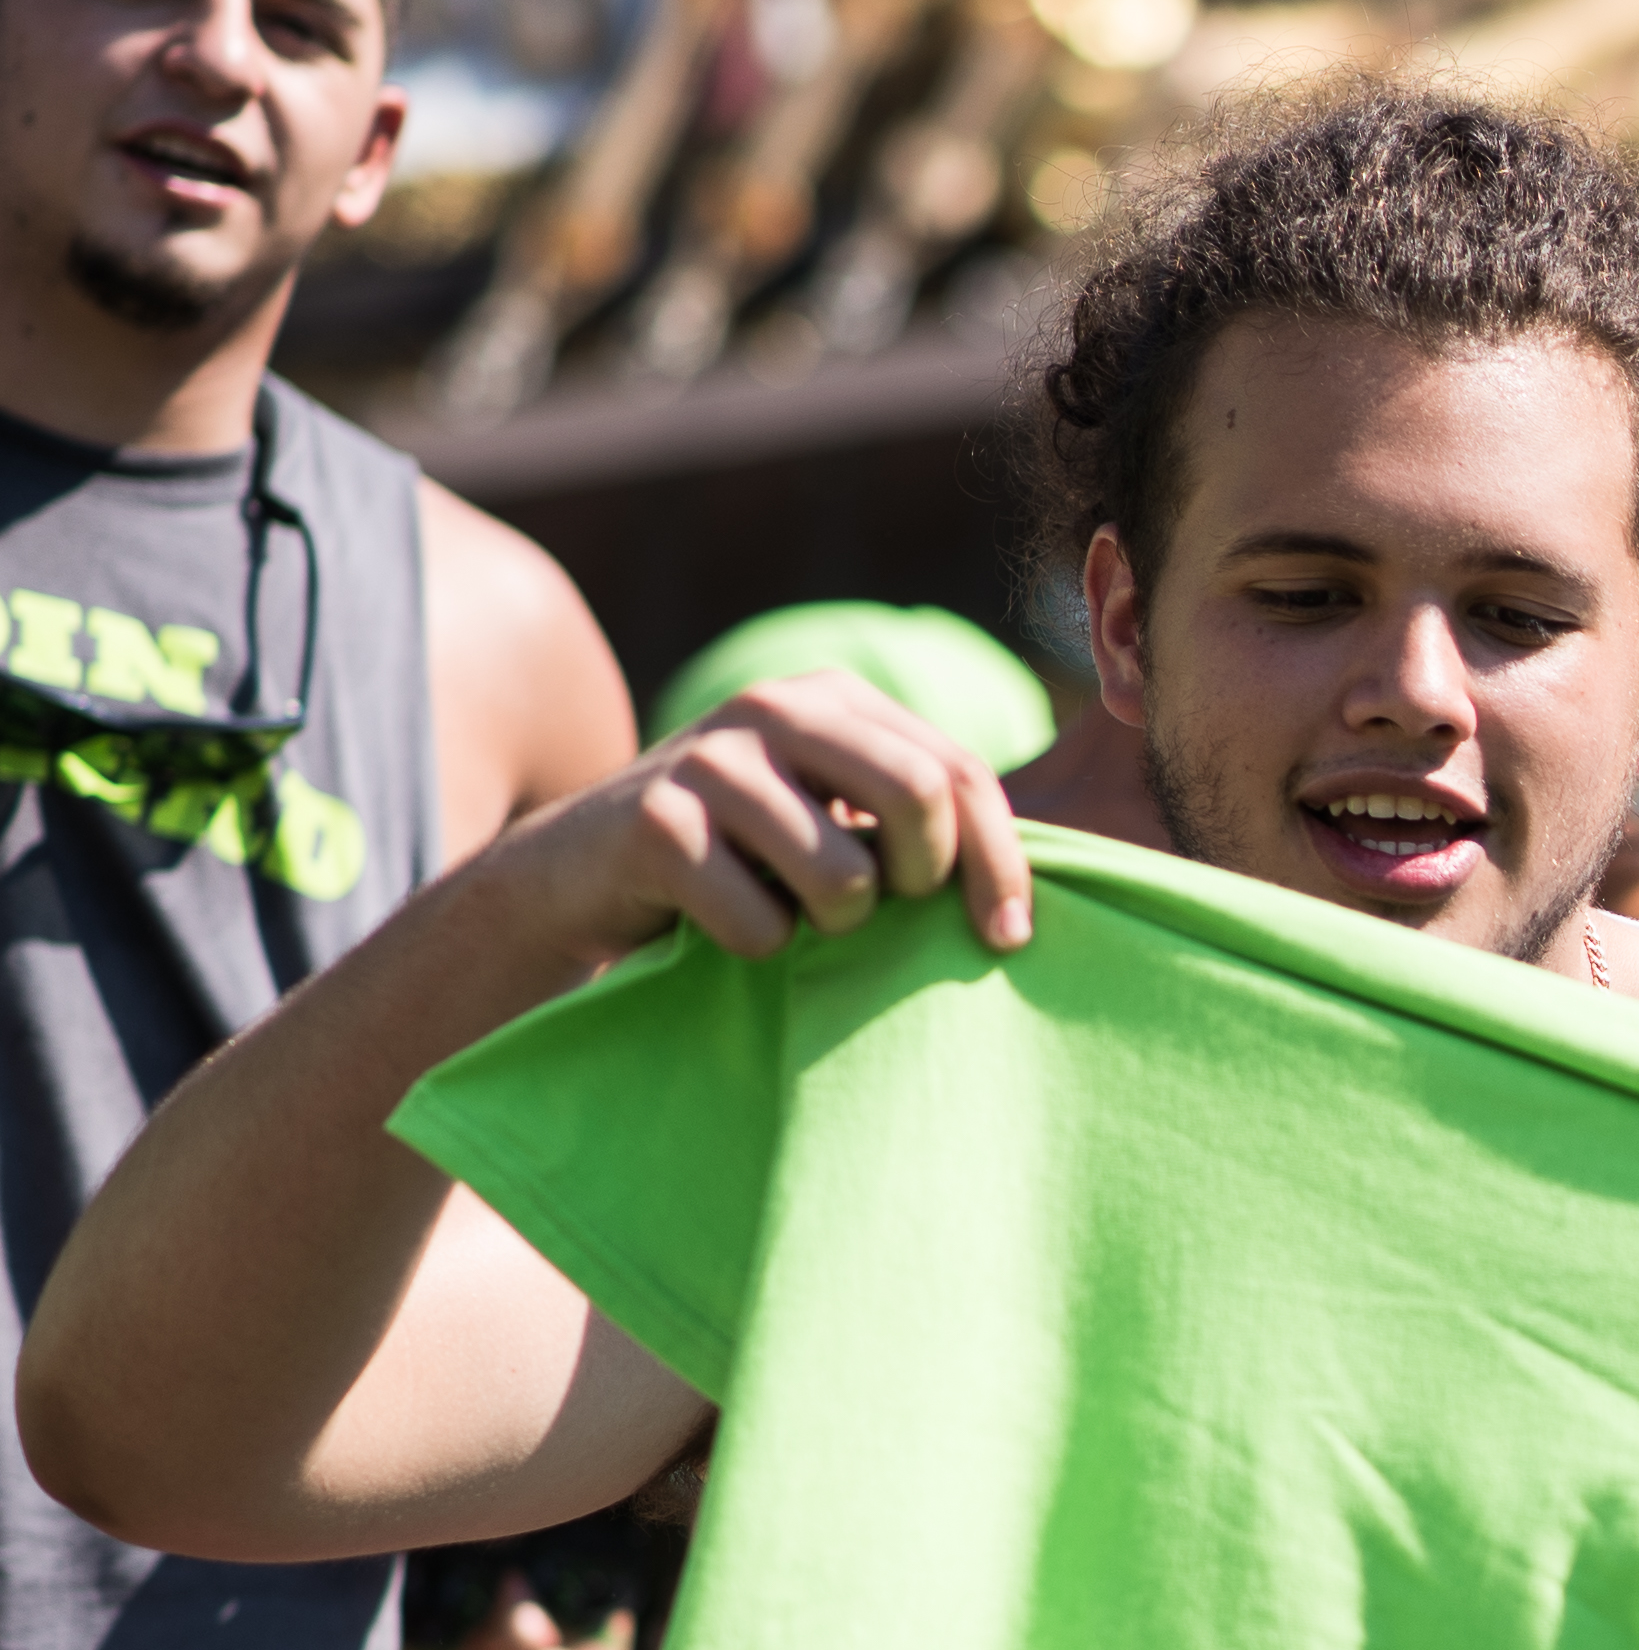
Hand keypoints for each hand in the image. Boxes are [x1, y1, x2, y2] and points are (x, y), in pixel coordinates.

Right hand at [451, 674, 1029, 973]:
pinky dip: (758, 950)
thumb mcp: (835, 817)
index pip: (963, 773)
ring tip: (787, 911)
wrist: (580, 880)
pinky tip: (717, 923)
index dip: (1002, 862)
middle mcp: (774, 708)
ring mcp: (708, 759)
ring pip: (844, 878)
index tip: (1012, 936)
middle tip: (880, 910)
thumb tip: (1048, 885)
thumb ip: (923, 819)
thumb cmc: (741, 860)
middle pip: (921, 800)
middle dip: (922, 883)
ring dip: (830, 927)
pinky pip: (762, 925)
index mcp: (835, 699)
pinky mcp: (655, 824)